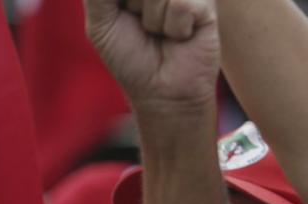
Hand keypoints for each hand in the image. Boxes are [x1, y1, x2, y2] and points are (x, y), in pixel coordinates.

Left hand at [84, 0, 219, 112]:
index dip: (126, 3)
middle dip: (133, 5)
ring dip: (151, 20)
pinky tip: (180, 36)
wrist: (161, 91)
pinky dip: (173, 28)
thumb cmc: (129, 57)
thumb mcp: (101, 22)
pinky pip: (180, 5)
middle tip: (140, 26)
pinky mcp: (206, 3)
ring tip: (159, 32)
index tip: (124, 12)